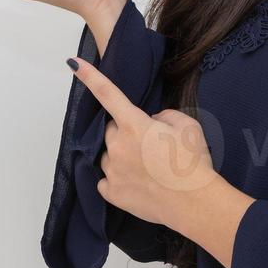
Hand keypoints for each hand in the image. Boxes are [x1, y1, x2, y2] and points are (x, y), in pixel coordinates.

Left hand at [65, 55, 221, 230]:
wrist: (194, 203)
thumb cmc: (192, 163)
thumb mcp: (187, 126)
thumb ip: (165, 116)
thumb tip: (153, 122)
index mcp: (134, 124)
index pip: (108, 93)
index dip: (90, 76)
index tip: (74, 64)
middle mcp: (117, 145)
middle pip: (111, 130)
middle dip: (125, 132)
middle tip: (151, 146)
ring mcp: (112, 170)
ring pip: (108, 156)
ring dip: (122, 156)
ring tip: (148, 169)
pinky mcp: (112, 193)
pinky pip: (107, 181)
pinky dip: (119, 179)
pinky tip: (138, 183)